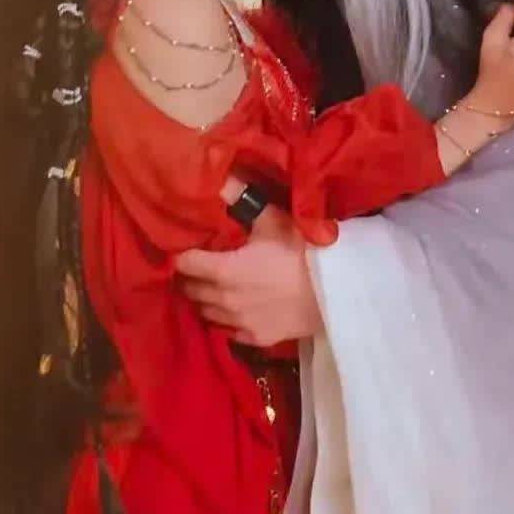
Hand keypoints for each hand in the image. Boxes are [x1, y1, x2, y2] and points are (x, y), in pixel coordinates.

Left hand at [176, 205, 321, 345]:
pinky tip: (231, 308)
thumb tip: (216, 176)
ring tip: (210, 286)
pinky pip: (228, 331)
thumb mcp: (269, 218)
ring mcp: (238, 322)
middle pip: (190, 289)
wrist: (334, 292)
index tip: (182, 246)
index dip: (180, 253)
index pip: (184, 264)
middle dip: (189, 276)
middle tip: (195, 265)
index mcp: (222, 270)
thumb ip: (238, 196)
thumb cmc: (299, 250)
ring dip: (203, 299)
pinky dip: (223, 320)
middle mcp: (223, 299)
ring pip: (205, 312)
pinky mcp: (255, 338)